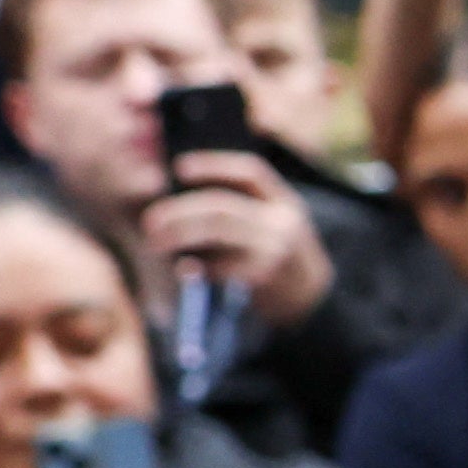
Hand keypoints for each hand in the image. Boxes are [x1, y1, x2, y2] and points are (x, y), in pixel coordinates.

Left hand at [133, 142, 332, 329]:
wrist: (315, 301)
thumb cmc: (283, 259)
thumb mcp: (278, 226)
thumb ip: (246, 211)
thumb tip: (183, 203)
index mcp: (286, 203)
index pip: (251, 172)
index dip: (214, 166)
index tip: (179, 167)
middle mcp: (282, 222)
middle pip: (221, 205)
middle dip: (180, 211)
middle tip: (151, 222)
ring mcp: (274, 249)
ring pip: (215, 231)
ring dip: (179, 234)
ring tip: (155, 242)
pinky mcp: (263, 277)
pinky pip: (218, 265)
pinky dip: (196, 267)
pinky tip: (185, 270)